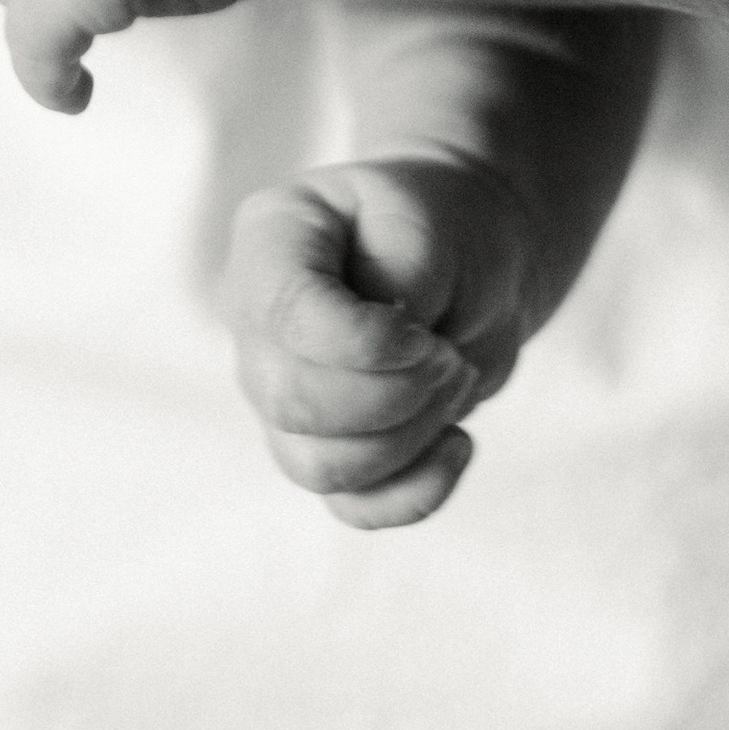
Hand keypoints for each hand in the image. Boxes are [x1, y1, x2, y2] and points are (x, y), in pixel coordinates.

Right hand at [226, 150, 559, 528]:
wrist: (473, 260)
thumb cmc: (444, 226)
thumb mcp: (430, 223)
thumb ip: (398, 281)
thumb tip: (381, 362)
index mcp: (270, 237)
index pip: (287, 314)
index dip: (366, 346)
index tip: (428, 337)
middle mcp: (255, 321)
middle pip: (292, 400)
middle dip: (394, 395)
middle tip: (452, 359)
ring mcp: (278, 392)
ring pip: (317, 465)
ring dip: (409, 439)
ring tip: (457, 380)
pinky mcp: (322, 448)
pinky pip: (351, 505)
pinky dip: (413, 492)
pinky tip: (458, 444)